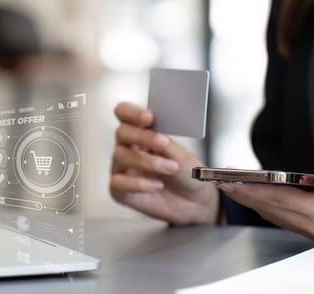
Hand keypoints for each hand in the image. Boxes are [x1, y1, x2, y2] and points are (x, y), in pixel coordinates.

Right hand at [110, 102, 218, 224]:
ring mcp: (123, 168)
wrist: (195, 201)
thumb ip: (165, 143)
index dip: (132, 112)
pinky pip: (118, 183)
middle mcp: (129, 147)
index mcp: (143, 132)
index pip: (125, 112)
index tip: (148, 117)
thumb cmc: (187, 174)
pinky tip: (157, 186)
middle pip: (122, 132)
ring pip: (120, 156)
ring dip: (148, 161)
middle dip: (143, 137)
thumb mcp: (181, 155)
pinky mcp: (120, 191)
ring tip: (171, 168)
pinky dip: (139, 184)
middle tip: (163, 143)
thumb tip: (155, 133)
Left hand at [217, 158, 313, 241]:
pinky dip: (267, 205)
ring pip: (276, 215)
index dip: (254, 188)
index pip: (282, 198)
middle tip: (221, 180)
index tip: (232, 179)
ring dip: (253, 200)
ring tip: (232, 184)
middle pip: (273, 209)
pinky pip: (285, 218)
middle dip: (246, 194)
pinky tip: (256, 195)